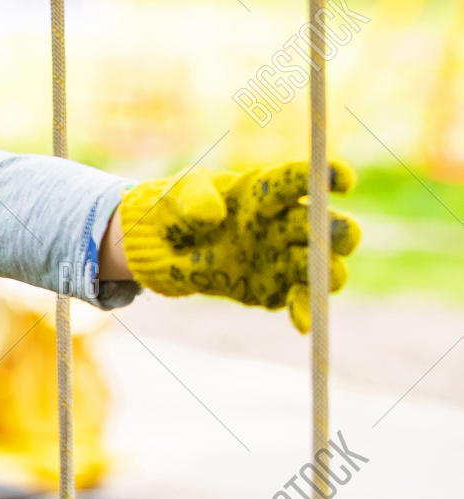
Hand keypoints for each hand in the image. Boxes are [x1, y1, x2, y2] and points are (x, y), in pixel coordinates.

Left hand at [119, 159, 361, 332]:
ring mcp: (281, 257)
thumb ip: (195, 198)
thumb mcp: (179, 193)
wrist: (157, 247)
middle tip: (337, 237)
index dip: (328, 176)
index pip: (303, 180)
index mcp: (265, 191)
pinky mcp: (272, 288)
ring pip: (324, 266)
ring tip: (322, 277)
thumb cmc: (175, 207)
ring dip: (328, 272)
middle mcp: (283, 223)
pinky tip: (302, 322)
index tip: (342, 180)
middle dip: (340, 231)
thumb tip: (212, 216)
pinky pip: (299, 299)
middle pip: (328, 226)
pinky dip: (305, 310)